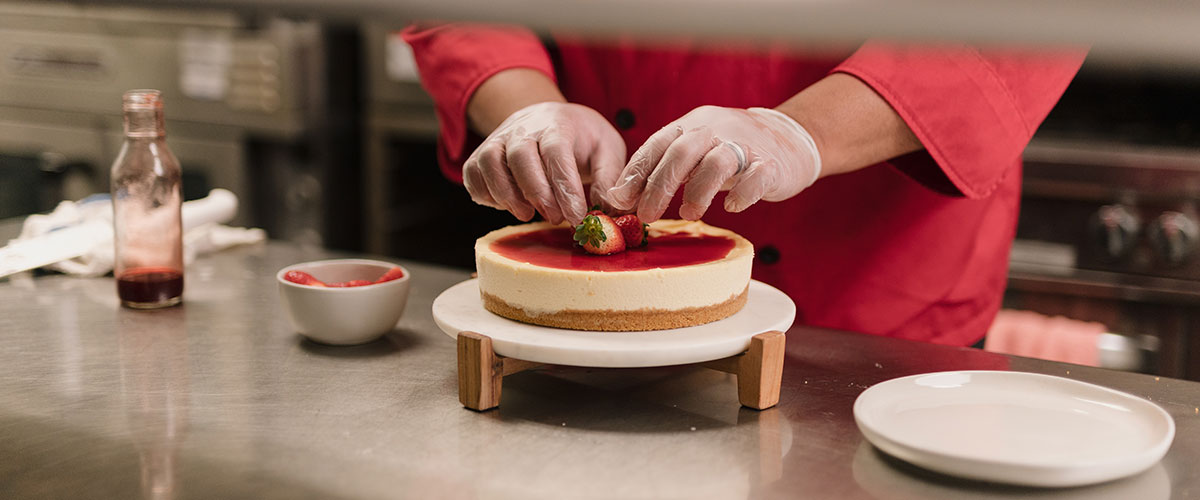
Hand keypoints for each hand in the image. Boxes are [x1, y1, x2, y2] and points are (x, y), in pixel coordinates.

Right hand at [463, 102, 625, 224]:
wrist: (547, 118)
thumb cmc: (581, 138)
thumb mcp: (607, 149)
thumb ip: (609, 177)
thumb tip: (607, 208)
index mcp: (557, 124)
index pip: (556, 152)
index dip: (565, 186)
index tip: (577, 216)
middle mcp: (523, 127)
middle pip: (520, 155)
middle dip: (536, 191)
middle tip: (554, 218)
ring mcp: (498, 139)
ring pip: (489, 162)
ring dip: (506, 194)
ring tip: (527, 214)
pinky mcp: (480, 154)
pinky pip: (472, 173)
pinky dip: (484, 193)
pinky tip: (506, 205)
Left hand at [606, 106, 820, 221]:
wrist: (788, 138)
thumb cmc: (729, 151)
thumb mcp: (693, 152)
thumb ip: (660, 169)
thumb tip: (619, 197)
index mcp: (691, 126)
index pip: (657, 145)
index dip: (636, 172)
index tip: (620, 200)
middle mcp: (715, 130)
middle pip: (682, 153)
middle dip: (660, 185)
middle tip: (646, 216)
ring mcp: (745, 145)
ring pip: (717, 162)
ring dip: (698, 191)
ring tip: (688, 214)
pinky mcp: (771, 164)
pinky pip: (756, 177)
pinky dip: (742, 193)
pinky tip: (731, 208)